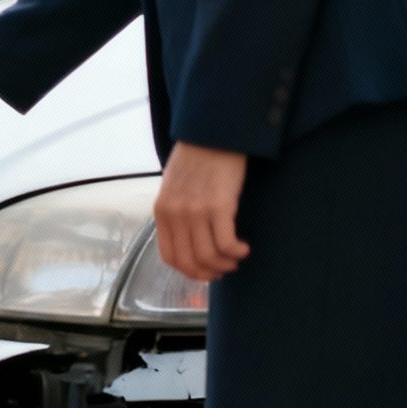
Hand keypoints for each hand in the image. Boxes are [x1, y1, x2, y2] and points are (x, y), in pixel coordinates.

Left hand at [153, 142, 249, 281]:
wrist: (213, 134)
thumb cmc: (197, 159)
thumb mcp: (173, 187)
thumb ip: (175, 211)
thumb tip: (187, 237)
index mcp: (162, 212)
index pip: (169, 256)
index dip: (189, 270)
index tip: (204, 271)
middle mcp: (175, 215)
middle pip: (189, 261)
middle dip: (208, 273)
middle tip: (224, 270)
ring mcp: (196, 211)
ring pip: (209, 256)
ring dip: (225, 264)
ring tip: (236, 259)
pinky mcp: (219, 206)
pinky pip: (226, 243)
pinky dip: (236, 252)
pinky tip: (244, 249)